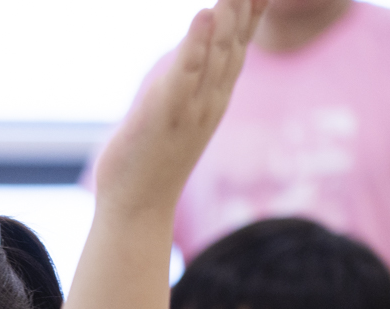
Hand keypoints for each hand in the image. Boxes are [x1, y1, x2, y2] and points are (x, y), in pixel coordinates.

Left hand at [92, 0, 264, 215]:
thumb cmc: (149, 160)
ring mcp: (192, 107)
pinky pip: (185, 73)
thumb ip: (185, 85)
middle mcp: (210, 99)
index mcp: (214, 97)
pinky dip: (196, 44)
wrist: (137, 207)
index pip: (238, 47)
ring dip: (228, 17)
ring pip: (216, 54)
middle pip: (235, 44)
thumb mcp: (176, 114)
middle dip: (246, 7)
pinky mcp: (167, 113)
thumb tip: (189, 62)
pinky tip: (204, 17)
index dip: (252, 14)